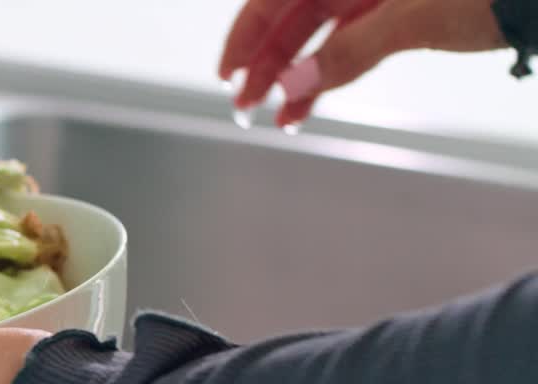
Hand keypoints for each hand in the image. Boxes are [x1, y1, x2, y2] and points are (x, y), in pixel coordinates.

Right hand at [219, 0, 505, 126]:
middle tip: (246, 103)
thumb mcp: (413, 17)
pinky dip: (330, 70)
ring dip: (296, 74)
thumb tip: (297, 85)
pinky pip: (350, 40)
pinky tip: (310, 101)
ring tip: (277, 114)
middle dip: (267, 63)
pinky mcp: (402, 9)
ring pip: (319, 32)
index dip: (246, 35)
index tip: (228, 72)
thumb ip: (348, 51)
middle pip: (293, 16)